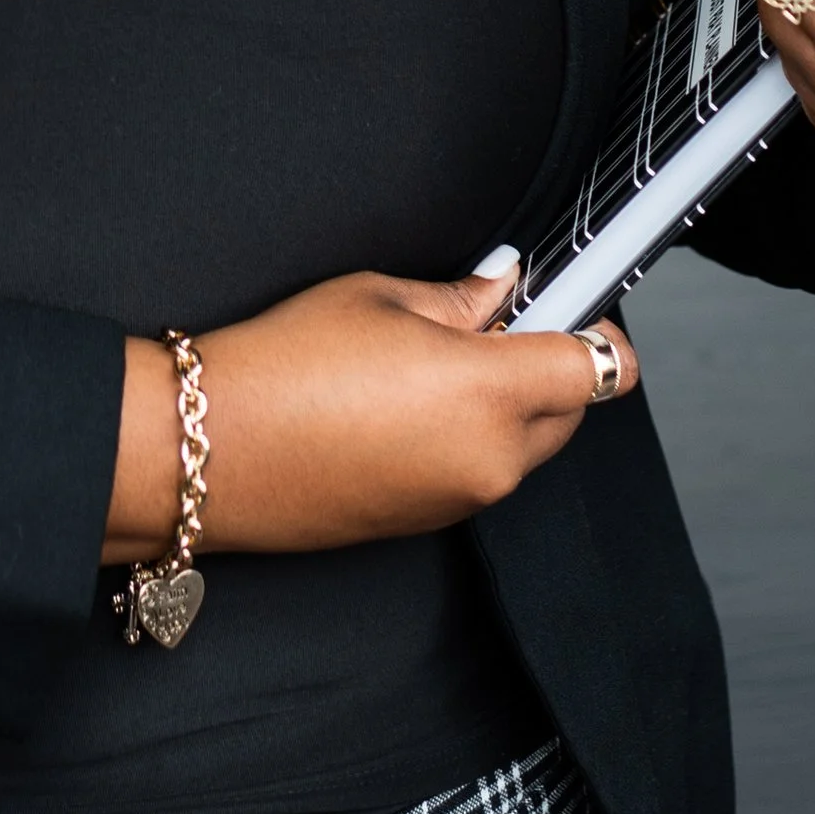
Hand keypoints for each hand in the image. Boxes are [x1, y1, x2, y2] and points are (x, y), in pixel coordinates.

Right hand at [101, 267, 634, 561]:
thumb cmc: (285, 364)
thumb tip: (502, 290)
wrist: (213, 451)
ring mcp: (463, 500)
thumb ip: (461, 297)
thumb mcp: (379, 295)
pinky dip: (467, 441)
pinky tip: (402, 409)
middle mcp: (492, 458)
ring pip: (525, 446)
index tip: (575, 305)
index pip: (601, 367)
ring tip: (428, 367)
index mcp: (491, 393)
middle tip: (489, 324)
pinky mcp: (430, 524)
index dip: (597, 329)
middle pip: (571, 410)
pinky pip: (480, 474)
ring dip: (506, 406)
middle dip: (549, 365)